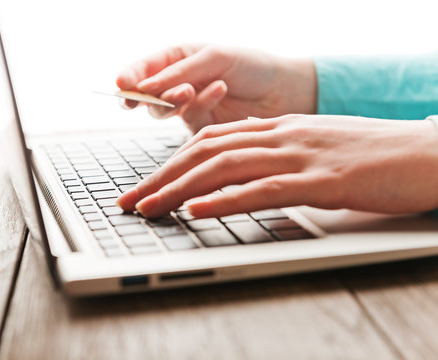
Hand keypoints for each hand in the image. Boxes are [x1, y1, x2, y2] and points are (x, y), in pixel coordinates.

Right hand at [116, 44, 316, 132]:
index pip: (142, 69)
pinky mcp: (201, 127)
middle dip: (151, 95)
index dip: (129, 77)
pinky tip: (219, 89)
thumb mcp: (213, 57)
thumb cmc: (251, 64)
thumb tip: (144, 86)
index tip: (122, 85)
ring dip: (175, 101)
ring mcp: (188, 107)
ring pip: (164, 111)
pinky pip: (189, 121)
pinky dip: (201, 105)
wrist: (283, 89)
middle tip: (159, 94)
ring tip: (191, 88)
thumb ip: (178, 73)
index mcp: (176, 59)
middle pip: (147, 95)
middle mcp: (178, 83)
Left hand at [117, 115, 437, 217]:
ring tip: (148, 208)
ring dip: (179, 189)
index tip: (145, 184)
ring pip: (224, 167)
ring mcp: (299, 155)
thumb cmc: (371, 155)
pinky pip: (262, 188)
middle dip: (160, 177)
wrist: (426, 152)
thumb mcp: (312, 150)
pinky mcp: (321, 181)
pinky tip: (197, 210)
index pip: (209, 140)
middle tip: (129, 200)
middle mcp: (280, 135)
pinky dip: (224, 200)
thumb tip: (238, 182)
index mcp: (277, 128)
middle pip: (204, 151)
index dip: (170, 162)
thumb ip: (275, 160)